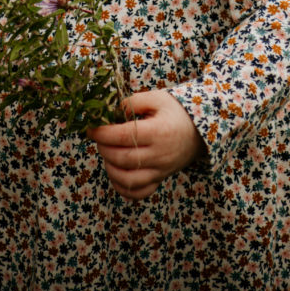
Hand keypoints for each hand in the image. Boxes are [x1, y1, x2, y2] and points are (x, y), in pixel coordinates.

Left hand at [88, 89, 205, 200]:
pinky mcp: (160, 179)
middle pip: (124, 159)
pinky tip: (115, 172)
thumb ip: (132, 102)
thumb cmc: (175, 112)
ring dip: (110, 168)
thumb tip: (111, 112)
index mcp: (159, 132)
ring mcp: (161, 170)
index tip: (90, 127)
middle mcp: (160, 155)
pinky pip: (139, 192)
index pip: (124, 136)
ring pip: (129, 180)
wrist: (199, 131)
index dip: (103, 133)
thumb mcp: (156, 98)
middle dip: (104, 148)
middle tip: (98, 138)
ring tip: (106, 153)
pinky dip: (123, 187)